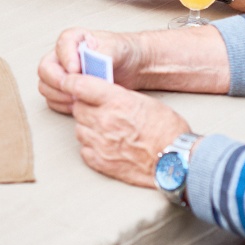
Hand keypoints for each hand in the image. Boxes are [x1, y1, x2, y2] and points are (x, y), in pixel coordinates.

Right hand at [38, 28, 150, 113]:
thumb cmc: (122, 51)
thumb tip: (92, 61)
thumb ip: (103, 52)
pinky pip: (52, 99)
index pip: (61, 46)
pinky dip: (61, 105)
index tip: (77, 70)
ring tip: (78, 99)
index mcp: (73, 39)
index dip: (67, 60)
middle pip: (45, 69)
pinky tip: (78, 105)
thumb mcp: (116, 47)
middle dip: (58, 82)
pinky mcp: (65, 89)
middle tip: (74, 89)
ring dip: (58, 96)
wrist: (131, 66)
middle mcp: (62, 55)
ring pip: (45, 85)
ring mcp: (61, 73)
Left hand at [61, 73, 190, 187]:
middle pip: (78, 108)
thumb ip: (118, 97)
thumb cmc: (167, 130)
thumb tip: (101, 95)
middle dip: (85, 107)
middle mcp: (104, 120)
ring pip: (79, 129)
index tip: (69, 82)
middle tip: (98, 110)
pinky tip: (104, 145)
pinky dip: (91, 147)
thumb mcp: (144, 101)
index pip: (79, 86)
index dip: (71, 82)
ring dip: (88, 127)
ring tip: (105, 129)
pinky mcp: (101, 162)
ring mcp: (101, 142)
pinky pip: (84, 150)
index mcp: (116, 101)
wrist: (176, 161)